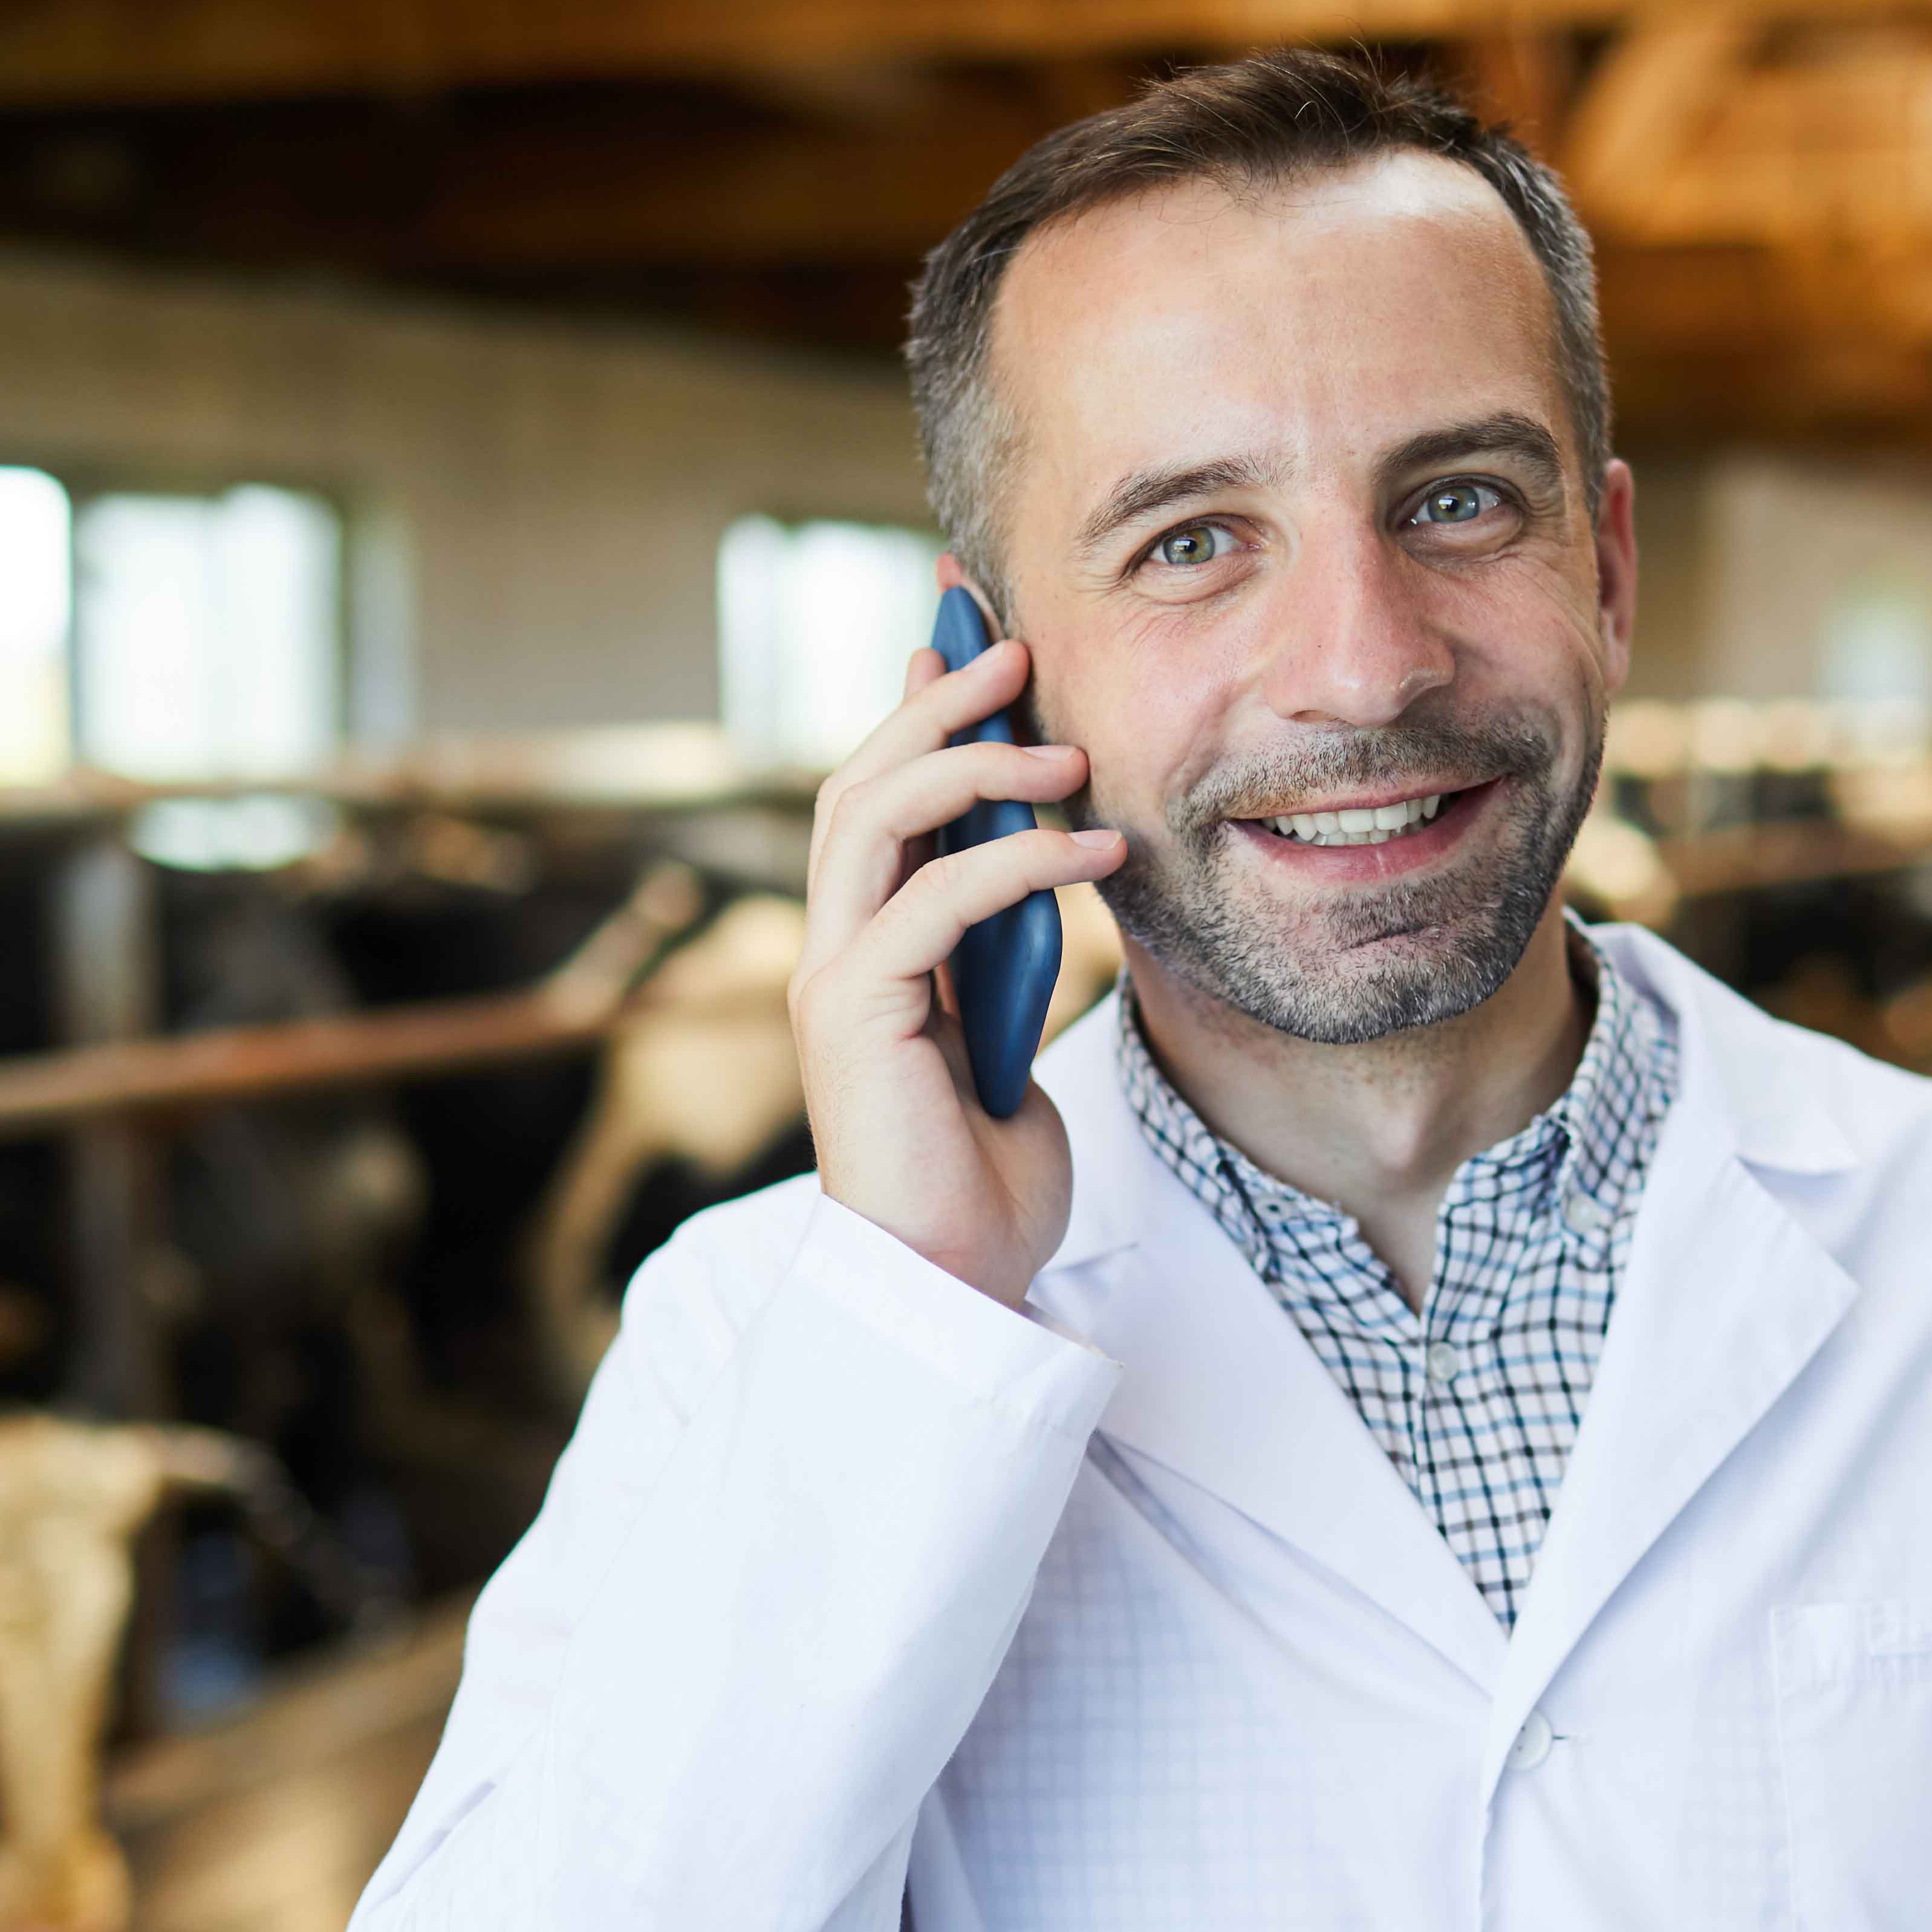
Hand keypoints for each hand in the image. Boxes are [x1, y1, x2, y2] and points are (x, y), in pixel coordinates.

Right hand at [793, 610, 1127, 1306]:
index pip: (876, 803)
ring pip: (871, 816)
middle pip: (858, 784)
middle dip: (934, 706)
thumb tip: (1046, 870)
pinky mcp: (857, 1014)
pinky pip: (932, 901)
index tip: (976, 647)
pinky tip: (1095, 855)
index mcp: (868, 954)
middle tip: (1013, 651)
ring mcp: (837, 980)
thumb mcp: (1013, 1033)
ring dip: (969, 763)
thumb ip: (1009, 956)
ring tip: (1063, 748)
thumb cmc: (986, 1183)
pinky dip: (1018, 864)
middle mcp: (836, 954)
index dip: (916, 715)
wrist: (954, 1284)